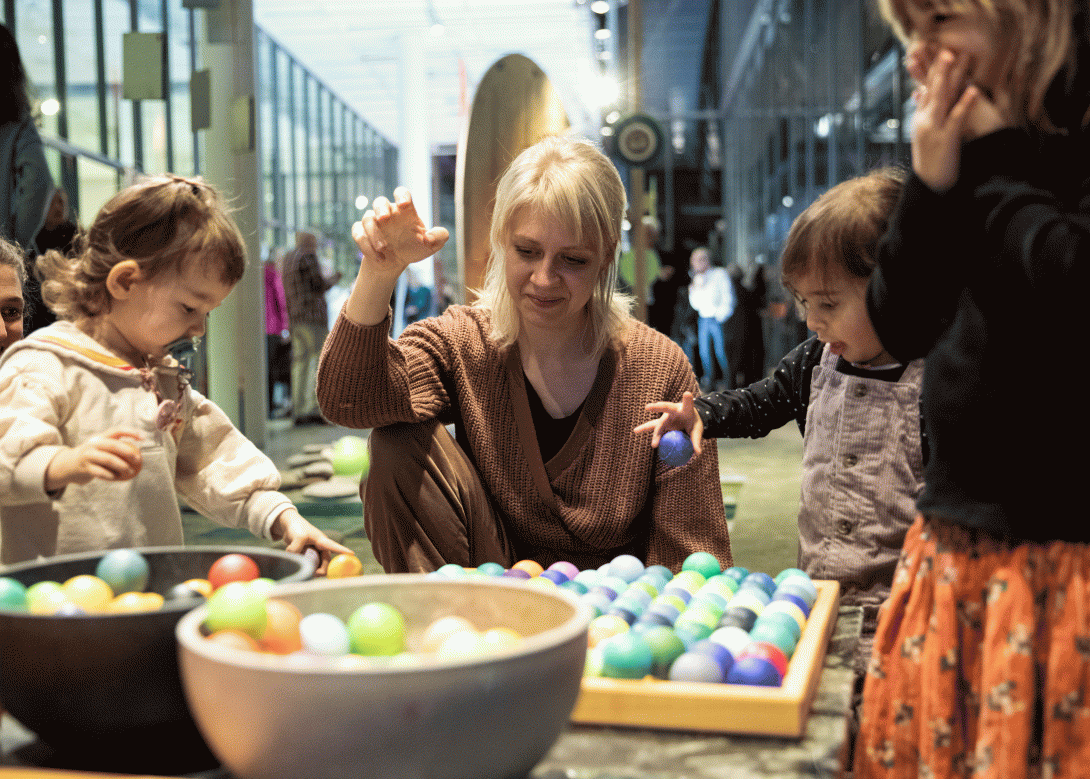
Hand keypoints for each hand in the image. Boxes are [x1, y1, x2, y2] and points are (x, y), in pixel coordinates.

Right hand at [45, 429, 142, 491]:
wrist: (68, 466)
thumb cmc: (92, 457)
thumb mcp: (101, 449)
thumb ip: (115, 448)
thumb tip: (139, 453)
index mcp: (100, 437)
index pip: (117, 430)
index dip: (130, 432)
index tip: (143, 437)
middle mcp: (93, 444)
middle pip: (112, 445)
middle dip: (127, 451)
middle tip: (138, 459)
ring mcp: (88, 456)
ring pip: (107, 459)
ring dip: (122, 466)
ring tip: (131, 471)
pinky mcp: (85, 468)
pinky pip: (101, 472)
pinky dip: (110, 475)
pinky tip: (117, 478)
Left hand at [270, 508, 353, 575]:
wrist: (289, 526)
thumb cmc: (297, 528)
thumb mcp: (297, 537)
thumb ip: (296, 549)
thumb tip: (295, 562)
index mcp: (322, 541)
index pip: (334, 546)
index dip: (342, 551)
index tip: (352, 554)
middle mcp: (321, 548)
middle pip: (326, 562)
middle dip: (322, 570)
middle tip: (314, 574)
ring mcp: (316, 552)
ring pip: (319, 566)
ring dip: (313, 569)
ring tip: (304, 568)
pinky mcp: (310, 556)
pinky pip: (312, 566)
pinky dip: (307, 568)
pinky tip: (301, 566)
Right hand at [352, 187, 449, 281]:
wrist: (396, 263)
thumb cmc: (414, 248)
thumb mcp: (431, 245)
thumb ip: (439, 237)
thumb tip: (429, 237)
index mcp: (404, 211)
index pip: (402, 194)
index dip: (402, 196)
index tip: (405, 205)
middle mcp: (388, 213)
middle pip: (379, 201)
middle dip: (381, 208)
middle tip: (384, 219)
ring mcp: (373, 223)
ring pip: (367, 219)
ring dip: (374, 234)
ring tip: (383, 249)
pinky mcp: (362, 233)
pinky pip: (359, 234)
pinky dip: (366, 246)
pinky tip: (378, 258)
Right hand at [633, 391, 703, 455]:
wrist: (687, 420)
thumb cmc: (693, 423)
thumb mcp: (697, 430)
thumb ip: (696, 440)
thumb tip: (698, 453)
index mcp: (685, 410)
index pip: (688, 404)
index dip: (687, 399)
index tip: (687, 393)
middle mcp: (673, 411)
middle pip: (665, 409)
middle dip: (657, 408)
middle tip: (648, 407)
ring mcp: (666, 418)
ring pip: (656, 422)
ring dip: (647, 426)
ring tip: (636, 428)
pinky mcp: (662, 424)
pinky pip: (655, 429)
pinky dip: (647, 431)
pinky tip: (636, 431)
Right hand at [910, 48, 980, 192]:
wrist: (927, 185)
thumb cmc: (930, 162)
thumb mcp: (924, 136)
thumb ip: (924, 114)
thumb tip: (921, 96)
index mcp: (920, 119)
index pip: (925, 91)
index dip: (931, 72)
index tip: (937, 54)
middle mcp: (924, 121)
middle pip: (933, 90)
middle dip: (940, 69)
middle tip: (947, 50)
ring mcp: (934, 128)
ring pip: (942, 98)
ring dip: (951, 77)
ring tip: (958, 59)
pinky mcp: (946, 138)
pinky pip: (957, 116)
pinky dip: (965, 102)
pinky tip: (973, 89)